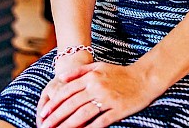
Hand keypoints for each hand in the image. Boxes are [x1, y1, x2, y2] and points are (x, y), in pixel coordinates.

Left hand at [37, 61, 162, 127]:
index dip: (54, 103)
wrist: (144, 78)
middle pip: (72, 104)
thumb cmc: (120, 73)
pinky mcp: (117, 109)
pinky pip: (100, 121)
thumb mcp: (98, 66)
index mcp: (91, 77)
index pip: (67, 91)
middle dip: (56, 116)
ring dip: (68, 124)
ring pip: (83, 114)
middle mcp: (96, 87)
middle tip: (45, 126)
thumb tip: (61, 78)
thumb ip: (79, 71)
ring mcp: (107, 99)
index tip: (44, 113)